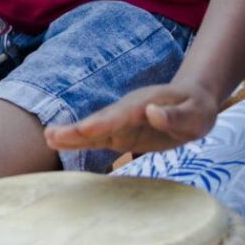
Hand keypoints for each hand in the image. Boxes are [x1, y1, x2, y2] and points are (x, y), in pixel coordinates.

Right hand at [44, 82, 218, 153]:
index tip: (86, 129)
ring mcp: (121, 121)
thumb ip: (175, 116)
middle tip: (53, 136)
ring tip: (48, 138)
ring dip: (72, 134)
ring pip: (93, 129)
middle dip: (77, 130)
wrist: (192, 102)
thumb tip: (152, 113)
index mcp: (146, 104)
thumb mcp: (197, 114)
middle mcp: (127, 111)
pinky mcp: (120, 133)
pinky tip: (58, 143)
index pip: (122, 114)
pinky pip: (97, 138)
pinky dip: (78, 141)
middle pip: (100, 121)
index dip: (105, 122)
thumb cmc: (197, 109)